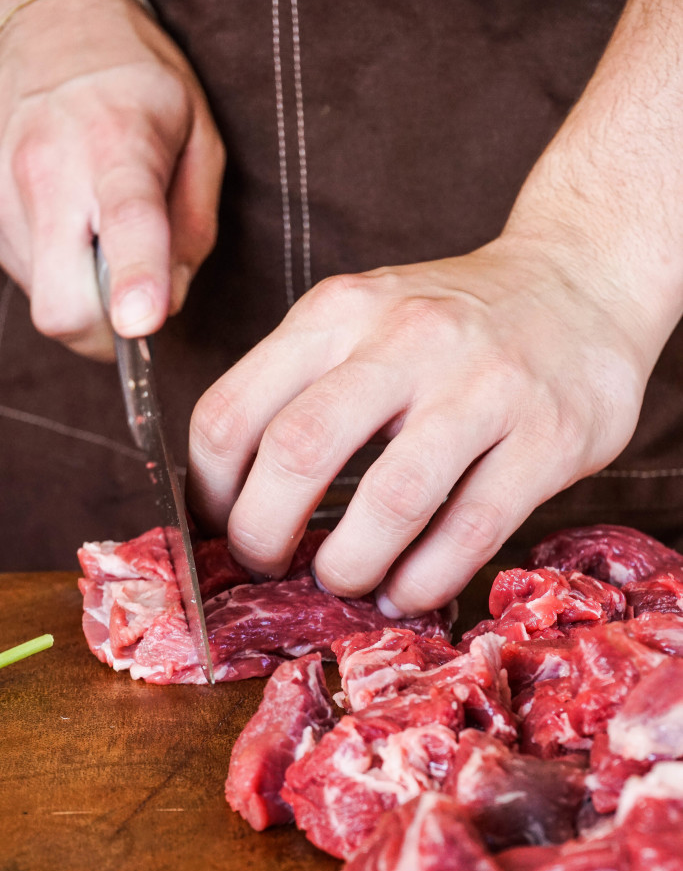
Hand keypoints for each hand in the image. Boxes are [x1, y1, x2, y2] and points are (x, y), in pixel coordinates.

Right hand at [0, 0, 223, 357]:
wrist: (49, 28)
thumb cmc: (140, 87)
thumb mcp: (200, 141)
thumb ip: (194, 230)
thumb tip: (168, 304)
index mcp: (118, 146)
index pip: (125, 224)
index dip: (135, 283)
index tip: (142, 324)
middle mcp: (49, 173)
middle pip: (64, 304)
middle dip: (106, 332)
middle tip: (135, 313)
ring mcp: (7, 198)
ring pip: (45, 302)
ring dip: (84, 303)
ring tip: (106, 250)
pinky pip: (30, 282)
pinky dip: (61, 281)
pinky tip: (77, 239)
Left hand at [187, 234, 651, 614]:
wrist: (580, 280)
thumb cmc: (452, 320)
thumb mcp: (362, 316)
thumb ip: (301, 385)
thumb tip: (235, 496)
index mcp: (338, 312)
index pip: (231, 411)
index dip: (209, 492)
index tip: (221, 528)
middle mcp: (404, 339)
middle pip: (297, 453)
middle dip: (263, 536)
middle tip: (268, 567)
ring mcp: (483, 386)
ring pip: (391, 501)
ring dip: (350, 566)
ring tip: (344, 581)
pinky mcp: (548, 436)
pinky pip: (470, 529)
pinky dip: (426, 578)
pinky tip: (408, 590)